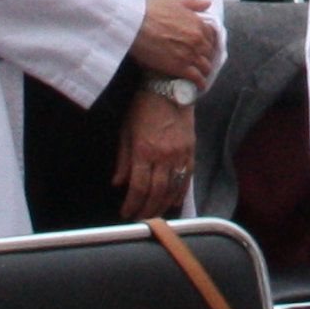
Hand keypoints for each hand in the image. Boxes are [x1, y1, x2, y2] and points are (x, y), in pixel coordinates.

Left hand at [116, 90, 197, 217]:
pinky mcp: (191, 151)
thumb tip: (118, 183)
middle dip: (147, 210)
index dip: (132, 204)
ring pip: (172, 189)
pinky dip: (180, 193)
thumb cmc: (142, 107)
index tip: (126, 213)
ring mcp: (179, 154)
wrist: (169, 88)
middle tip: (140, 220)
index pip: (137, 187)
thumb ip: (123, 159)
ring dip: (163, 206)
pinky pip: (187, 178)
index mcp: (143, 151)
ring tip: (155, 216)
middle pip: (156, 192)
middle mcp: (163, 156)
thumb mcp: (126, 131)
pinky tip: (174, 202)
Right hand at [130, 0, 219, 86]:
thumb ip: (193, 3)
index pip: (211, 35)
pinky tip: (200, 86)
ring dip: (205, 70)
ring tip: (201, 74)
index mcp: (198, 24)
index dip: (208, 40)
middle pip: (209, 51)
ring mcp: (190, 55)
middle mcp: (198, 40)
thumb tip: (208, 3)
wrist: (136, 24)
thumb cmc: (152, 10)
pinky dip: (200, 83)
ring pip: (205, 66)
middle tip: (201, 59)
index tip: (205, 45)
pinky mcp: (180, 68)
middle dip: (206, 55)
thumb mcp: (175, 0)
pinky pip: (196, 78)